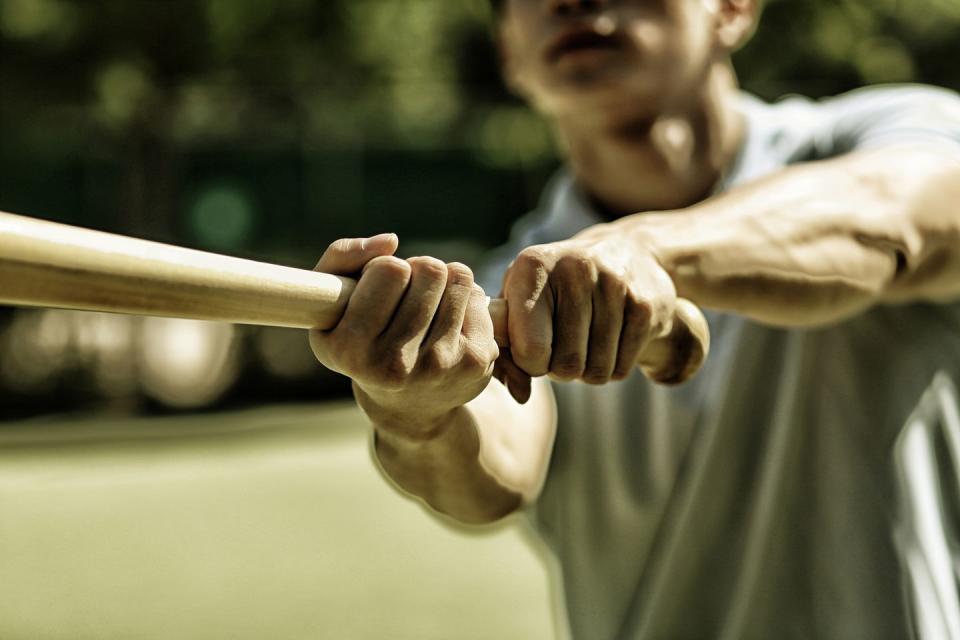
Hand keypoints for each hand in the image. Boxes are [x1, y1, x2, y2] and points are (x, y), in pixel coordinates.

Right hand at [308, 235, 499, 437]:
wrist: (407, 405)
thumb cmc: (363, 339)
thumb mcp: (332, 302)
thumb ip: (343, 257)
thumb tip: (390, 241)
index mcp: (351, 349)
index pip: (389, 268)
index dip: (383, 269)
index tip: (377, 292)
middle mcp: (395, 364)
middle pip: (429, 269)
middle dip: (417, 272)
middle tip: (407, 297)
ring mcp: (439, 365)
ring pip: (458, 276)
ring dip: (443, 282)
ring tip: (428, 306)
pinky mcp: (474, 363)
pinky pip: (478, 296)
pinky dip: (464, 299)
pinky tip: (449, 324)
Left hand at [496, 224, 677, 401]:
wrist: (625, 253)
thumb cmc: (555, 289)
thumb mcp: (520, 302)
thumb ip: (506, 350)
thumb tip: (519, 396)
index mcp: (533, 266)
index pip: (530, 349)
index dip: (531, 363)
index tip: (536, 349)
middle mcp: (575, 270)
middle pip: (566, 364)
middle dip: (561, 370)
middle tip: (564, 347)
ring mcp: (614, 286)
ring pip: (597, 370)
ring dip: (588, 370)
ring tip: (585, 342)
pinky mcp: (644, 306)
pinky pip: (622, 368)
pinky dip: (613, 367)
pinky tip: (609, 340)